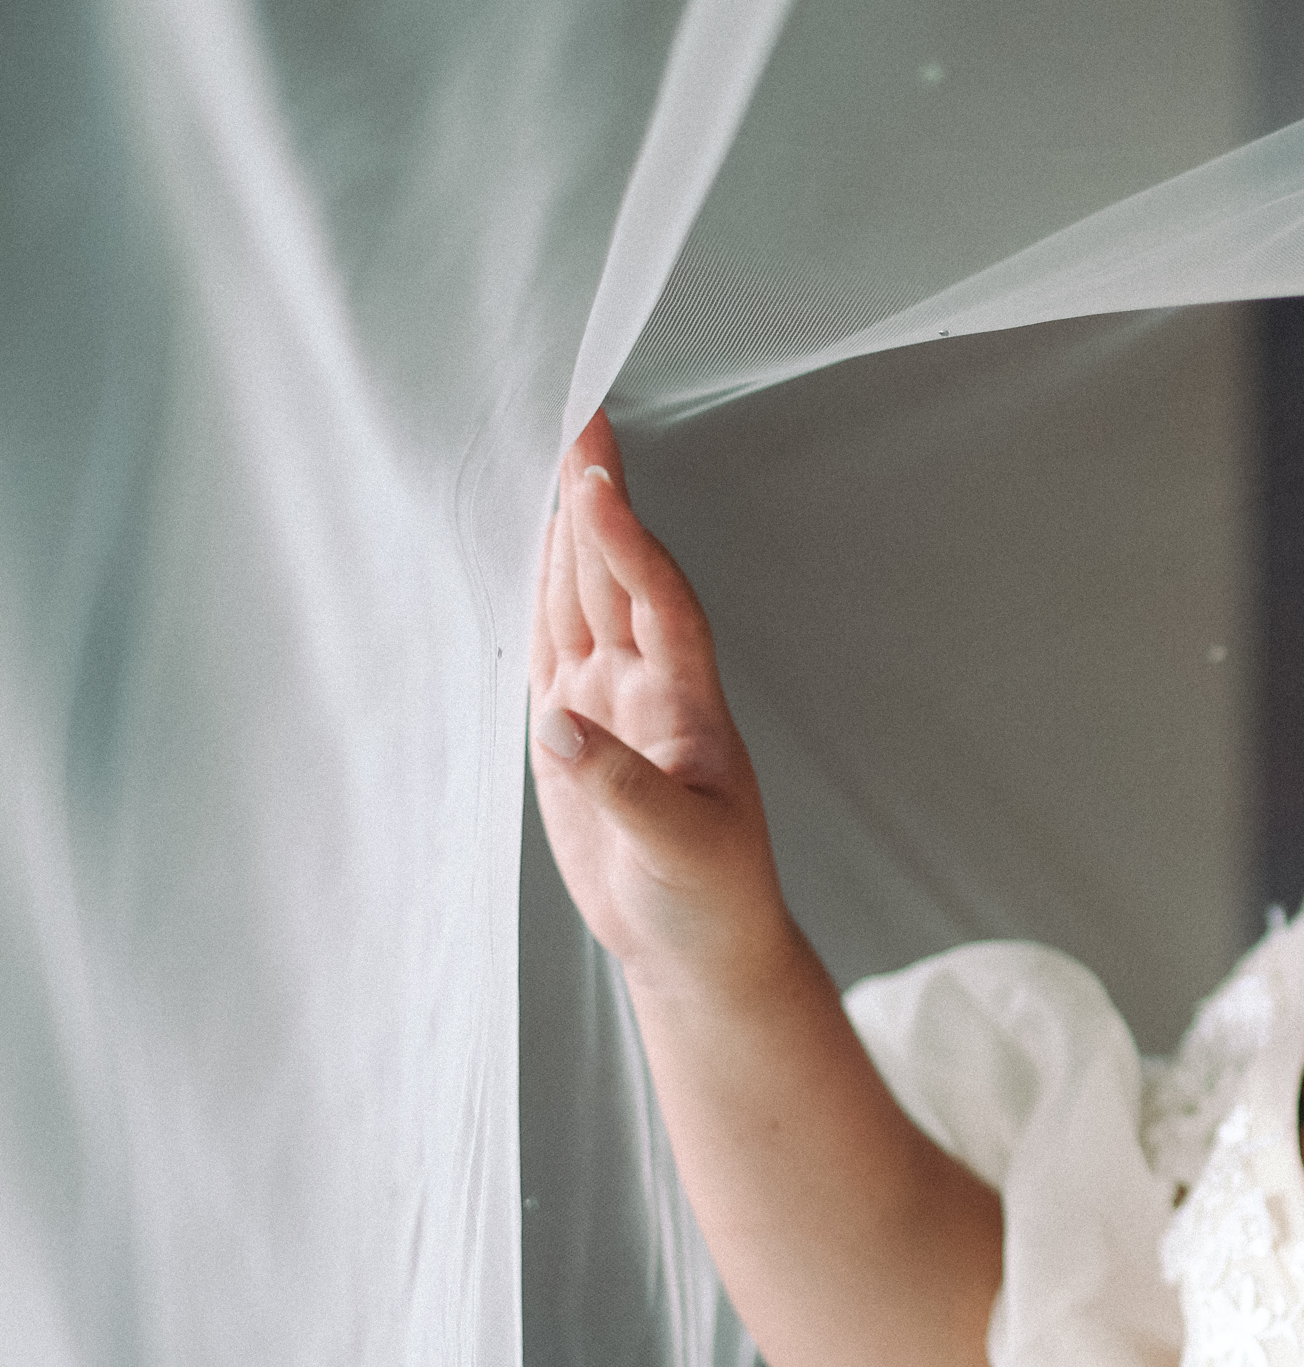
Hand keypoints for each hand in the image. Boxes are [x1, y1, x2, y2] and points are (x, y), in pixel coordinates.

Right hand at [529, 414, 789, 987]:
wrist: (700, 946)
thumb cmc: (711, 898)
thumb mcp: (678, 849)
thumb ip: (621, 787)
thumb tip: (557, 724)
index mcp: (687, 704)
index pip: (657, 601)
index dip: (626, 542)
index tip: (595, 484)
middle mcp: (651, 690)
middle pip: (618, 576)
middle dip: (597, 502)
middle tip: (578, 420)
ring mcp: (612, 706)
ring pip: (584, 601)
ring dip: (566, 535)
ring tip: (551, 459)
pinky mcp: (574, 734)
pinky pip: (552, 646)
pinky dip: (539, 594)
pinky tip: (529, 551)